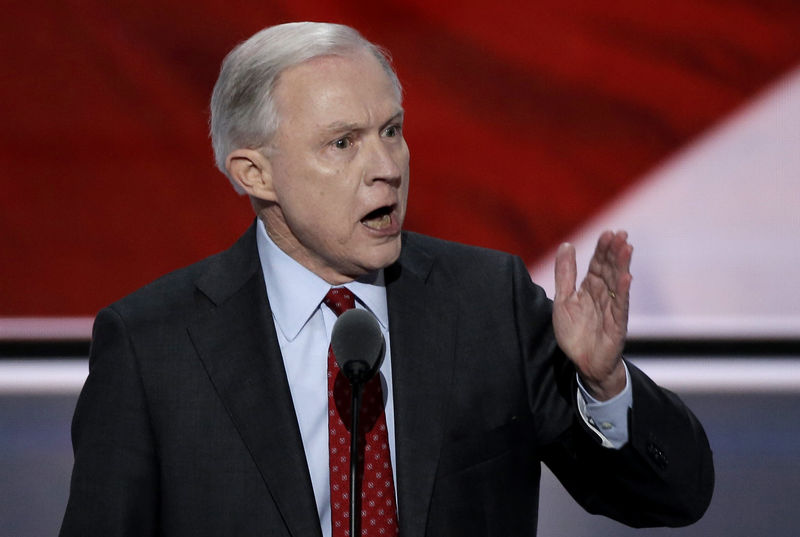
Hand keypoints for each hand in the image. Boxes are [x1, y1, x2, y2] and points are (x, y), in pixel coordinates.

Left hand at [553, 230, 632, 399]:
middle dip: (614, 252)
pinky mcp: (617, 325)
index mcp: (590, 288)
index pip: (598, 264)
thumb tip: (567, 245)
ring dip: (622, 266)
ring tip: (627, 248)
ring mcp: (612, 309)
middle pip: (610, 270)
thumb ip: (565, 274)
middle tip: (620, 234)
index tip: (608, 232)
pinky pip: (621, 306)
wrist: (583, 363)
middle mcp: (603, 296)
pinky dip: (623, 292)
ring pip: (618, 283)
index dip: (602, 249)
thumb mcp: (563, 300)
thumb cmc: (575, 333)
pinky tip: (627, 278)